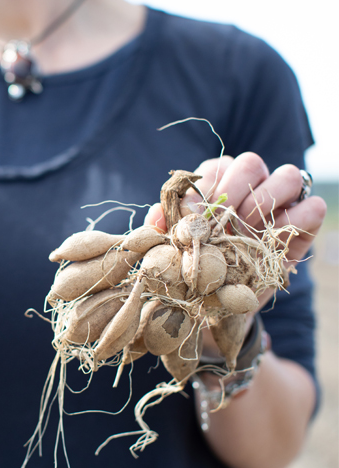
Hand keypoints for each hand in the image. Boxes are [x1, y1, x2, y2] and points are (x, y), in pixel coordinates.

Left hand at [146, 152, 325, 269]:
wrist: (217, 304)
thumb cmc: (192, 267)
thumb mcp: (173, 250)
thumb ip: (163, 230)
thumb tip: (155, 217)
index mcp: (214, 184)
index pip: (213, 168)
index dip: (203, 190)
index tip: (193, 217)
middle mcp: (248, 185)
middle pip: (250, 163)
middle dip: (234, 191)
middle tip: (222, 223)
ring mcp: (279, 202)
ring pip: (288, 175)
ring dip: (265, 203)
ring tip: (246, 232)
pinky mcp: (303, 224)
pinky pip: (312, 208)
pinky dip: (293, 222)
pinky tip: (270, 243)